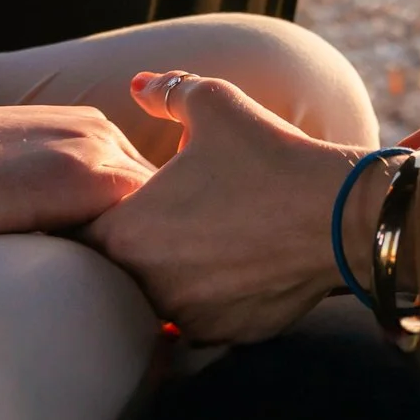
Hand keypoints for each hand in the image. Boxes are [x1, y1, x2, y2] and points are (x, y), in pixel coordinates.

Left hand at [81, 74, 376, 344]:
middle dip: (137, 245)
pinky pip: (206, 317)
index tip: (120, 198)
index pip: (80, 233)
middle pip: (119, 270)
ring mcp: (189, 317)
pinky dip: (215, 294)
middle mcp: (148, 286)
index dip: (96, 212)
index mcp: (129, 233)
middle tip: (169, 215)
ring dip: (174, 273)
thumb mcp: (214, 104)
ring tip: (209, 237)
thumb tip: (138, 85)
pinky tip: (241, 260)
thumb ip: (166, 93)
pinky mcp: (227, 334)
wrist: (338, 212)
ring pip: (162, 297)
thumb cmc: (269, 155)